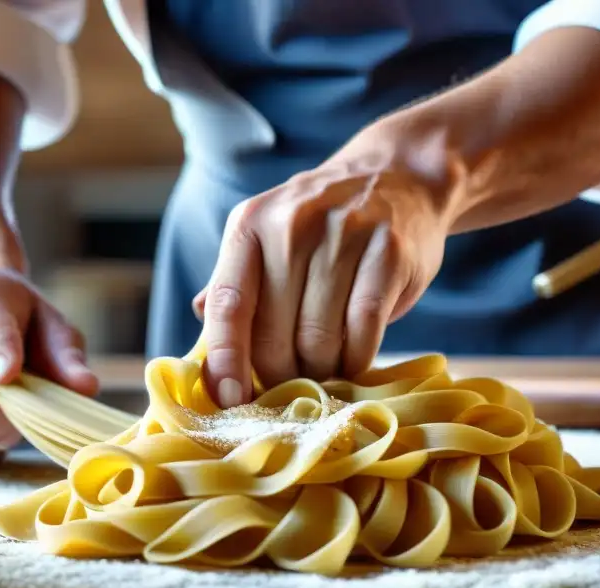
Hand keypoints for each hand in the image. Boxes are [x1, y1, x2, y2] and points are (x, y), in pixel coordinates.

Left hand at [194, 124, 462, 405]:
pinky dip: (357, 359)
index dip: (226, 359)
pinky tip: (355, 358)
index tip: (229, 399)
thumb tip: (200, 332)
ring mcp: (344, 234)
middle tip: (294, 378)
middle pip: (274, 336)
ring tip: (327, 364)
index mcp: (250, 225)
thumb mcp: (267, 238)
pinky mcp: (389, 251)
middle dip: (282, 373)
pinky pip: (364, 331)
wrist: (398, 176)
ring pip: (319, 340)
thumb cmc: (323, 226)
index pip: (229, 305)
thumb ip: (234, 284)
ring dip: (322, 370)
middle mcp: (292, 225)